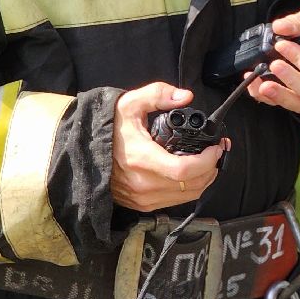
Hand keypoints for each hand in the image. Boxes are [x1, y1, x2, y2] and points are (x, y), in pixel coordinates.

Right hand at [111, 83, 225, 211]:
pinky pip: (174, 201)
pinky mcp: (140, 204)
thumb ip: (158, 94)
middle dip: (211, 168)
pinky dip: (189, 189)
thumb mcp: (130, 103)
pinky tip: (192, 173)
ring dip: (204, 180)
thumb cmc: (109, 128)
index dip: (207, 160)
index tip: (216, 147)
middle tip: (217, 151)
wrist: (82, 152)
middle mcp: (142, 183)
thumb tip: (185, 97)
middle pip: (191, 186)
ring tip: (209, 161)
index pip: (184, 170)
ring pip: (186, 196)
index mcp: (142, 158)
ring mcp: (141, 197)